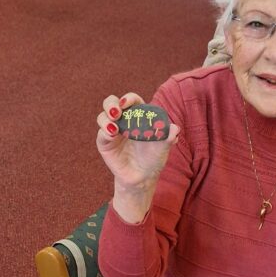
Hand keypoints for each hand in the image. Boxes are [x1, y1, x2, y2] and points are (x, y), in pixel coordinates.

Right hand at [96, 93, 179, 222]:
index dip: (128, 98)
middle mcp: (123, 121)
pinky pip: (101, 134)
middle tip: (117, 112)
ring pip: (102, 117)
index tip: (127, 103)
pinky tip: (112, 135)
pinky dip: (104, 133)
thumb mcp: (163, 147)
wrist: (143, 177)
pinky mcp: (105, 143)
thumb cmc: (154, 158)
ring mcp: (112, 131)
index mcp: (138, 116)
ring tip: (114, 128)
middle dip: (111, 104)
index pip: (131, 101)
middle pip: (111, 103)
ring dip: (106, 119)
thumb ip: (169, 137)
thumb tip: (174, 129)